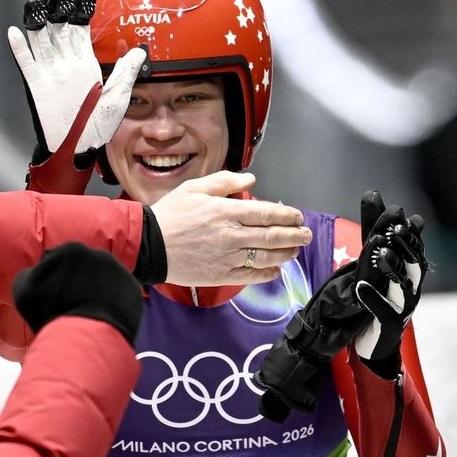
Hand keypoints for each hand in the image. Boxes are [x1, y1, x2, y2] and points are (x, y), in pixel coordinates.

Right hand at [8, 0, 145, 162]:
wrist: (79, 147)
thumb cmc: (100, 125)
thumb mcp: (119, 97)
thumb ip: (126, 72)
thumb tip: (141, 50)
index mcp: (85, 61)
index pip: (80, 28)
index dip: (80, 10)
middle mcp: (66, 62)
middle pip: (59, 27)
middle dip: (59, 9)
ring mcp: (49, 71)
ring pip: (41, 38)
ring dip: (38, 20)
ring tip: (38, 5)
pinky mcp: (36, 84)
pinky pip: (26, 63)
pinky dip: (19, 48)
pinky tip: (15, 33)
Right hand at [12, 241, 144, 341]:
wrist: (86, 337)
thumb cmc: (50, 312)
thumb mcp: (24, 288)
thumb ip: (30, 272)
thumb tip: (39, 270)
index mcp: (72, 249)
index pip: (58, 261)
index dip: (52, 280)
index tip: (52, 298)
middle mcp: (100, 254)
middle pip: (84, 269)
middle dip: (77, 283)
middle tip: (70, 306)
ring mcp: (120, 272)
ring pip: (104, 281)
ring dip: (97, 293)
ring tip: (87, 315)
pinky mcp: (133, 291)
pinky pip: (120, 296)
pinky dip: (112, 305)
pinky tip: (102, 319)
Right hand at [152, 171, 310, 287]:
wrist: (149, 245)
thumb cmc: (170, 214)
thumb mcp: (195, 188)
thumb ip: (225, 182)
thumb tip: (251, 180)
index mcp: (226, 211)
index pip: (267, 213)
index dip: (287, 216)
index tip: (297, 216)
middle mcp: (231, 234)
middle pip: (272, 236)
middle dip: (294, 235)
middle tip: (306, 235)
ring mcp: (228, 256)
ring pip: (266, 256)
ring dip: (285, 253)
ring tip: (295, 251)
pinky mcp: (221, 274)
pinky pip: (251, 275)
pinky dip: (267, 274)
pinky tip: (275, 270)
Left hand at [350, 191, 428, 376]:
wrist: (379, 341)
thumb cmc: (381, 296)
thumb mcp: (375, 259)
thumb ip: (374, 228)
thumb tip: (372, 192)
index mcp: (412, 271)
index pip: (414, 247)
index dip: (408, 231)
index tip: (399, 214)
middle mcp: (414, 287)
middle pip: (414, 264)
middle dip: (405, 245)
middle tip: (392, 229)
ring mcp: (405, 307)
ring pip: (403, 286)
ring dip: (393, 268)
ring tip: (381, 254)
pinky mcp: (391, 324)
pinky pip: (383, 311)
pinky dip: (373, 299)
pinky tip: (360, 288)